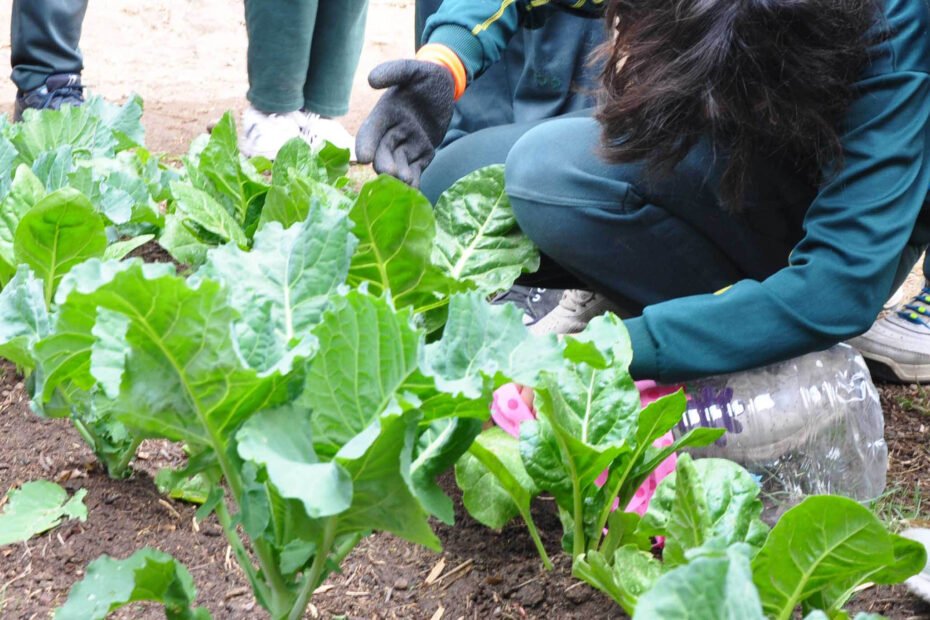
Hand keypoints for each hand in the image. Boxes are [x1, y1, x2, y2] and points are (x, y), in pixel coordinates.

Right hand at [355, 59, 455, 186]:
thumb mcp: (412, 70)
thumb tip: (371, 79)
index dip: (365, 144)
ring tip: (405, 181)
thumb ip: (394, 72)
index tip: (364, 157)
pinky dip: (414, 181)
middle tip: (390, 173)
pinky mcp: (422, 154)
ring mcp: (407, 145)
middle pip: (383, 152)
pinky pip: (416, 170)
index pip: (370, 131)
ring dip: (400, 175)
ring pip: (399, 164)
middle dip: (384, 164)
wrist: (447, 87)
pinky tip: (415, 190)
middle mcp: (392, 132)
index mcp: (384, 114)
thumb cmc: (427, 76)